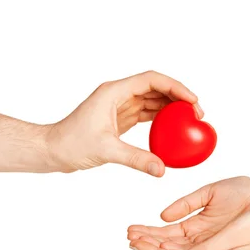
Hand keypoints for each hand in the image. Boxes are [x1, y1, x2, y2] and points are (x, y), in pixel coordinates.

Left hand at [44, 70, 202, 175]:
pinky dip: (161, 119)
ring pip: (152, 99)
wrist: (52, 151)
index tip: (192, 100)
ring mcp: (119, 106)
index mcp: (114, 92)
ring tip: (190, 120)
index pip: (151, 80)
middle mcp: (118, 95)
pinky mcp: (119, 118)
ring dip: (172, 107)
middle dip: (178, 97)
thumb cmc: (70, 144)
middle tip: (197, 113)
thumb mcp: (106, 151)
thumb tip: (161, 169)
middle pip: (155, 87)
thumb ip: (136, 159)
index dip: (175, 87)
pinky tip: (173, 128)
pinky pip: (146, 113)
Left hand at [127, 176, 249, 249]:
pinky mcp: (219, 245)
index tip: (134, 238)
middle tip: (129, 234)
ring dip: (158, 243)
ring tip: (137, 233)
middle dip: (150, 246)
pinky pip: (189, 246)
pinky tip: (160, 234)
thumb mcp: (235, 233)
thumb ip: (207, 249)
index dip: (152, 249)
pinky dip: (171, 240)